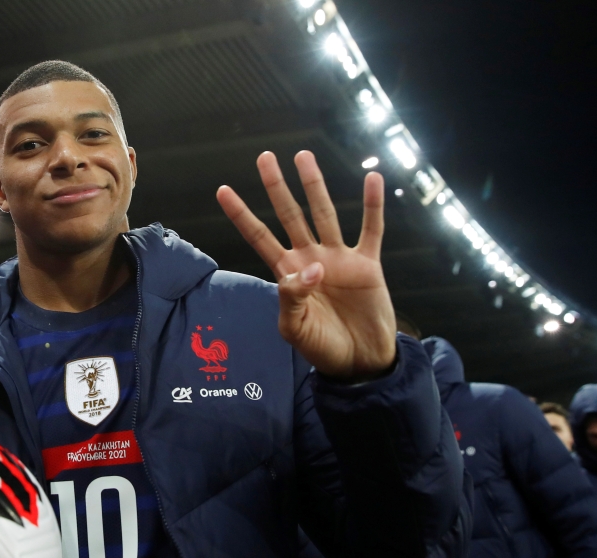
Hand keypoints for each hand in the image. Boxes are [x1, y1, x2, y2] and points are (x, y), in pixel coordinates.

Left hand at [217, 151, 395, 379]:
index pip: (259, 238)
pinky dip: (372, 205)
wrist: (360, 362)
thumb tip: (311, 268)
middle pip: (290, 215)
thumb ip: (293, 298)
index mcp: (288, 274)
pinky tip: (372, 179)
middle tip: (264, 157)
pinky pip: (370, 229)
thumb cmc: (323, 348)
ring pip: (325, 213)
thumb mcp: (296, 329)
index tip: (223, 190)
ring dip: (315, 185)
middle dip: (276, 187)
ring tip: (303, 156)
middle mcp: (311, 259)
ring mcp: (339, 258)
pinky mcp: (367, 264)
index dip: (242, 215)